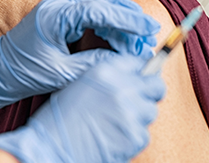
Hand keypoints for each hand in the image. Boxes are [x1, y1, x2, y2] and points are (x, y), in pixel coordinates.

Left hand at [0, 0, 158, 116]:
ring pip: (98, 7)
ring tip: (137, 40)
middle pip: (102, 4)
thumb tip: (123, 61)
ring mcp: (58, 8)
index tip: (147, 28)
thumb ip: (93, 65)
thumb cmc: (22, 72)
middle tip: (148, 37)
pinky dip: (107, 25)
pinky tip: (118, 39)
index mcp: (55, 15)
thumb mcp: (62, 73)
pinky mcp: (59, 16)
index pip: (100, 10)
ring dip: (119, 23)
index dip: (127, 19)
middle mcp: (57, 5)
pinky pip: (90, 14)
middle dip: (128, 20)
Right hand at [0, 55, 165, 162]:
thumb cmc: (60, 119)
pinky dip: (132, 137)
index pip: (140, 62)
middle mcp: (121, 88)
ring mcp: (131, 112)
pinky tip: (113, 136)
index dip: (143, 71)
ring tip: (117, 122)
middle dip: (150, 92)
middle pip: (156, 85)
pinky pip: (144, 134)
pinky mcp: (135, 136)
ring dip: (139, 116)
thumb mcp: (80, 85)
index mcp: (105, 72)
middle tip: (138, 100)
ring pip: (150, 111)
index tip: (143, 77)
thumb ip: (108, 79)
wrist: (52, 146)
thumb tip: (132, 79)